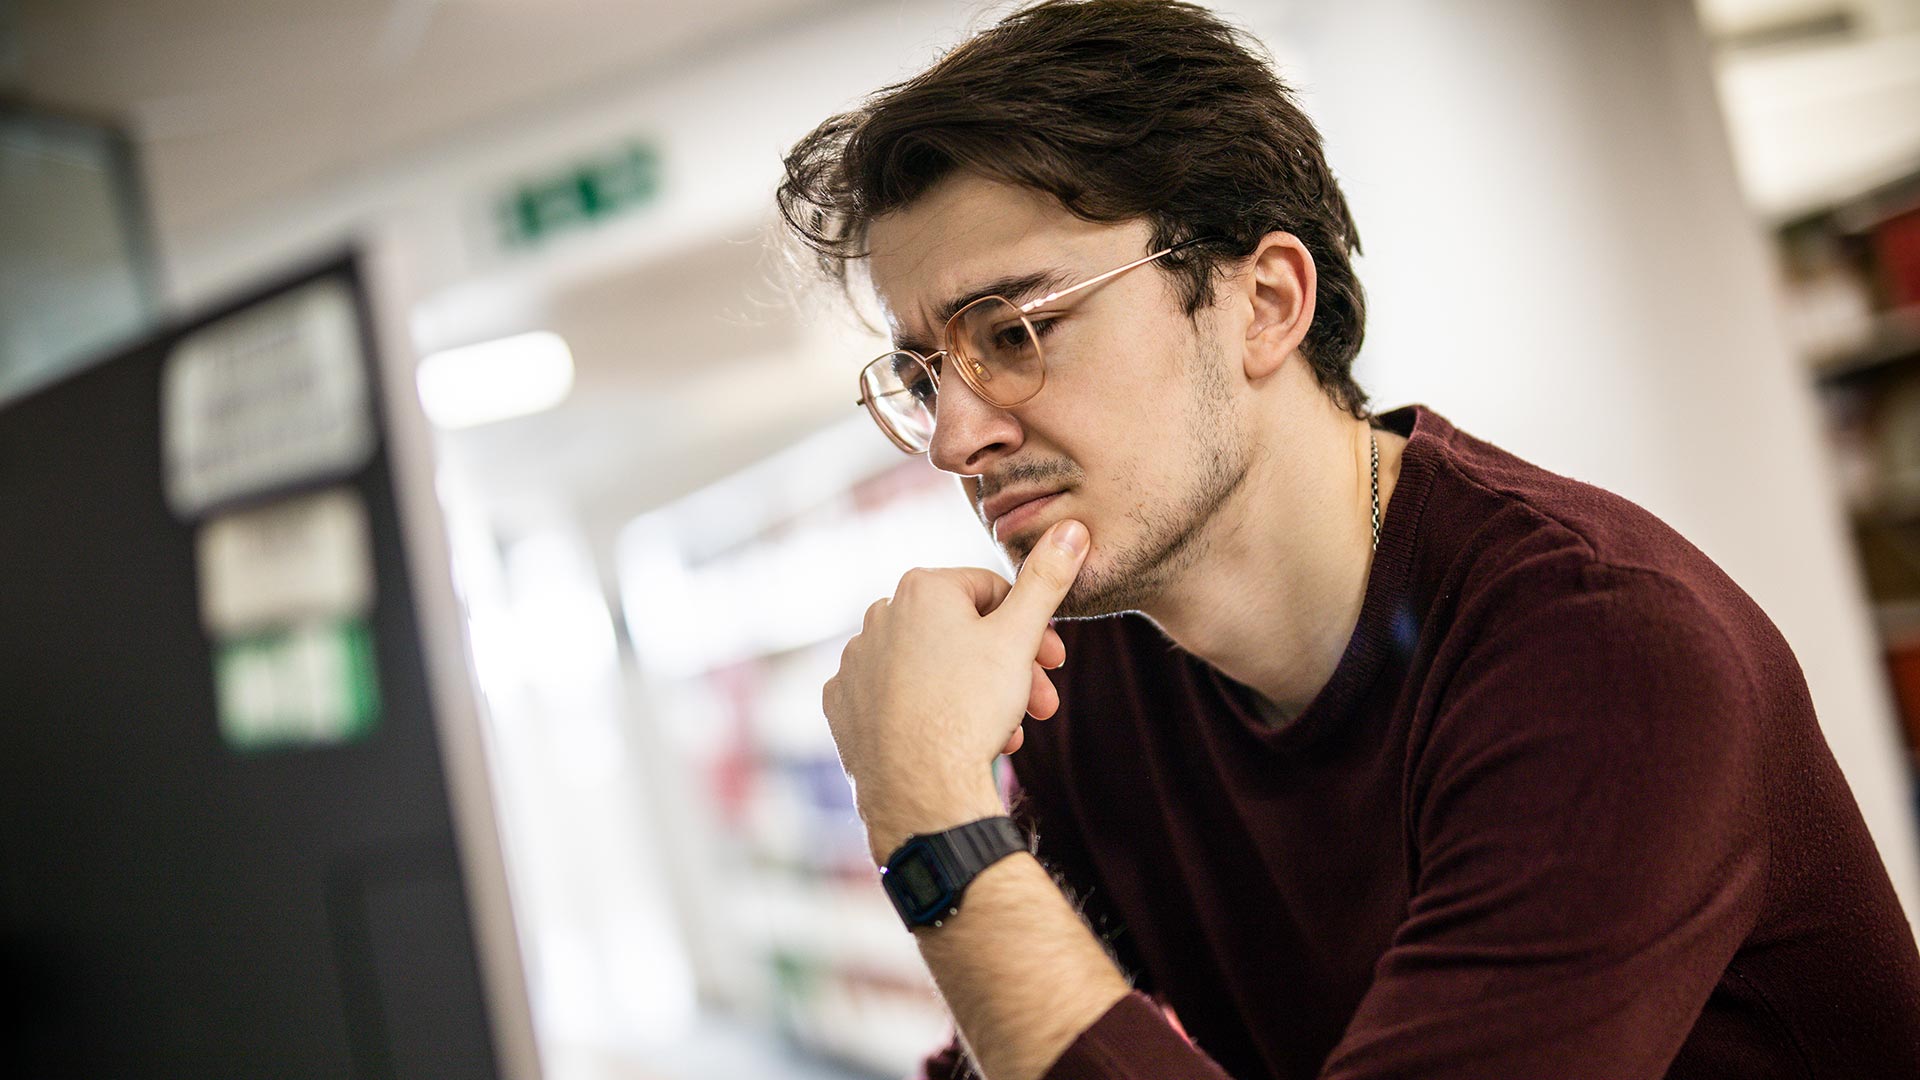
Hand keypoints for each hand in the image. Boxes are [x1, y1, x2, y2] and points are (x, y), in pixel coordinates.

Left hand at [823, 519, 1089, 859]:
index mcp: (921, 588)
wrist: (920, 789)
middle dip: (1007, 667)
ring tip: (1002, 732)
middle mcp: (879, 614)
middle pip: (962, 633)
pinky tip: (948, 739)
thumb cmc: (971, 708)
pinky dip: (924, 711)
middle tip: (1040, 705)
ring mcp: (855, 661)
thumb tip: (1072, 527)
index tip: (1052, 662)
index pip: (991, 592)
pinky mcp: (841, 703)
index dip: (1029, 628)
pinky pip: (892, 697)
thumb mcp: (1020, 638)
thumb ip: (1046, 580)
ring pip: (931, 668)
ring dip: (973, 693)